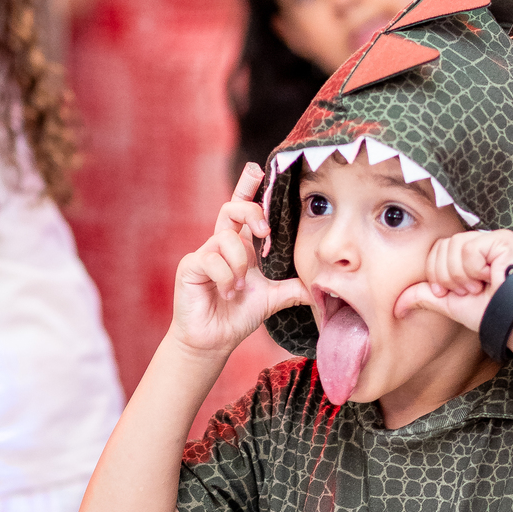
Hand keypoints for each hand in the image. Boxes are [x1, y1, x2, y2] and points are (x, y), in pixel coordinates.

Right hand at [171, 166, 308, 358]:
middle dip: (251, 212)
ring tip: (237, 289)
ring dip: (239, 264)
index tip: (258, 170)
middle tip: (265, 232)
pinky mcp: (190, 266)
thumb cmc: (237, 316)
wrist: (213, 341)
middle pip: (232, 208)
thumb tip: (321, 285)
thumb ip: (294, 287)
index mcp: (239, 246)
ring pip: (227, 239)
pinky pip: (212, 259)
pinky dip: (225, 277)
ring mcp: (203, 253)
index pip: (243, 210)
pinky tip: (226, 292)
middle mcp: (220, 244)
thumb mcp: (273, 298)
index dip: (247, 188)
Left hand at [395, 229, 512, 334]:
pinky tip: (491, 278)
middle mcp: (478, 242)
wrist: (509, 321)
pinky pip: (470, 249)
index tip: (454, 293)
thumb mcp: (448, 303)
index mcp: (466, 254)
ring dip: (463, 275)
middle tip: (470, 290)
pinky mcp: (503, 239)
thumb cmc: (487, 312)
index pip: (436, 251)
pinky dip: (475, 270)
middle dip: (450, 277)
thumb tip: (397, 306)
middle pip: (442, 247)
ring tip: (480, 286)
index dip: (438, 276)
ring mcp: (491, 238)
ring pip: (455, 247)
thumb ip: (423, 296)